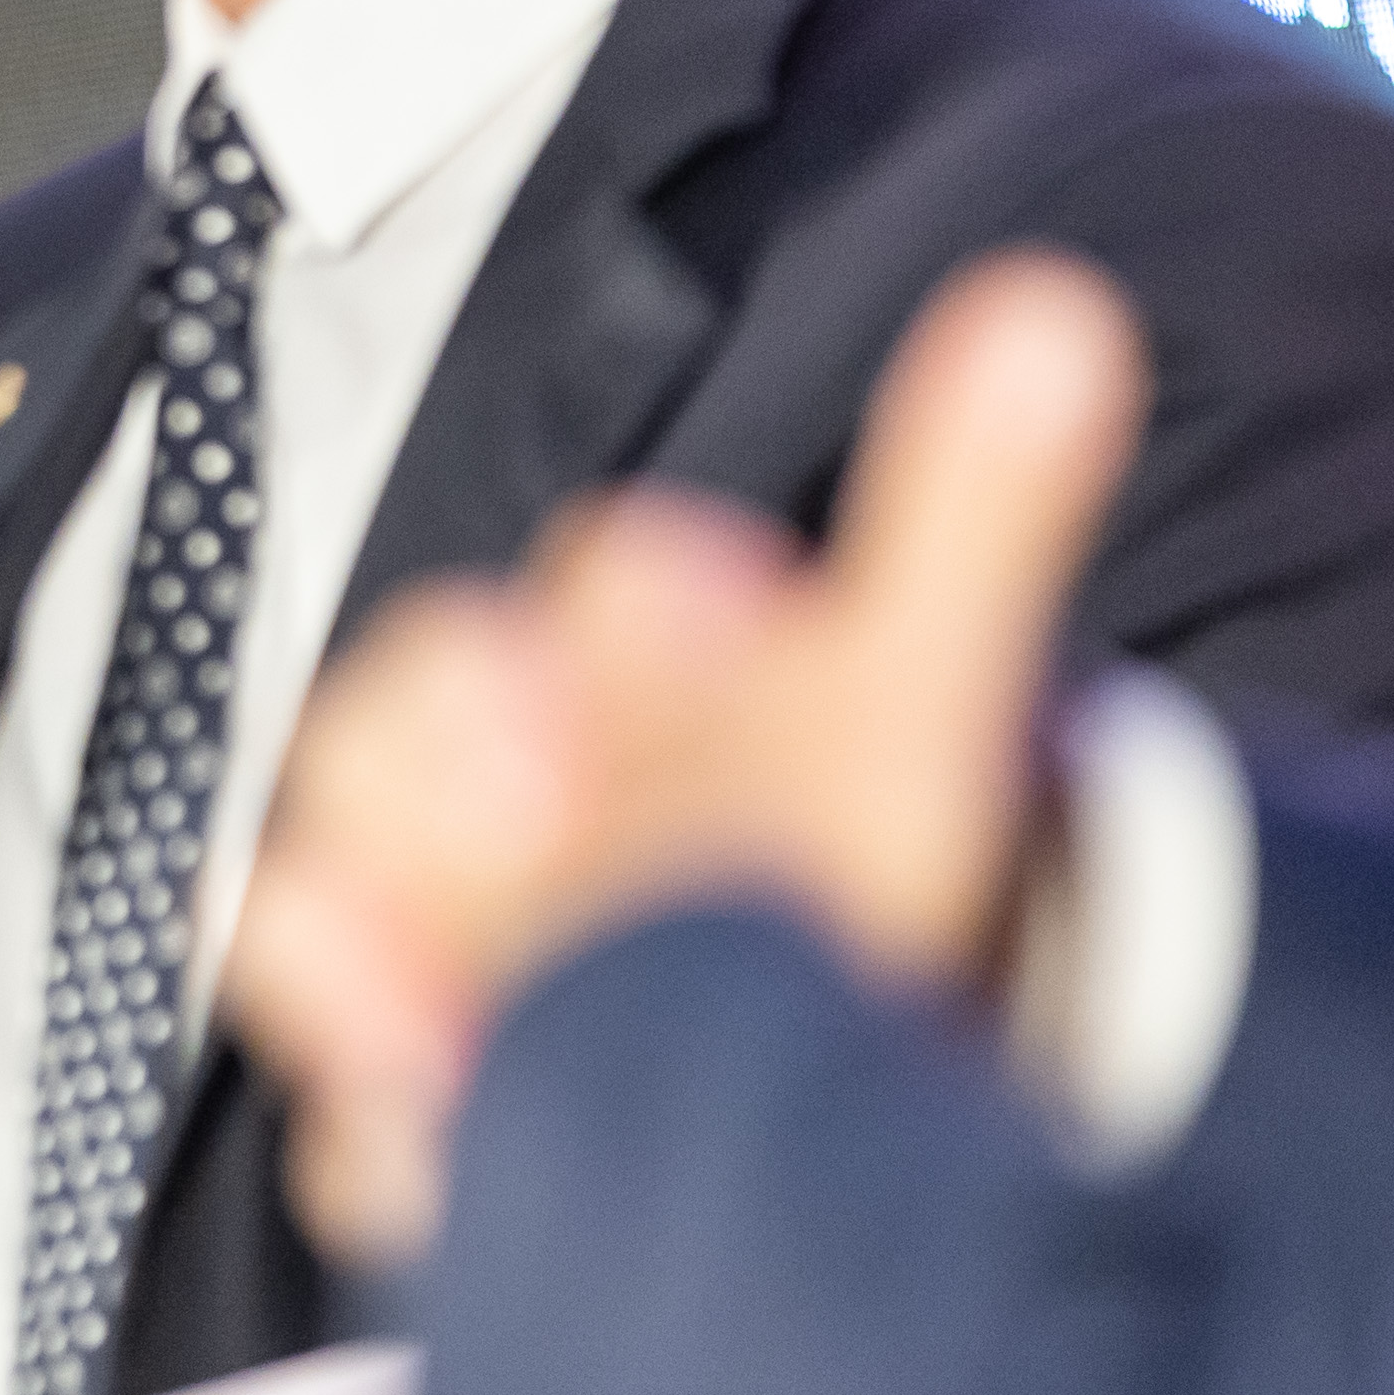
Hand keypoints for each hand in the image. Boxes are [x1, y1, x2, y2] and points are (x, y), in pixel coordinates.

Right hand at [224, 253, 1150, 1264]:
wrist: (795, 1018)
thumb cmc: (832, 835)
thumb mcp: (914, 698)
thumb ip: (970, 515)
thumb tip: (1057, 310)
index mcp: (635, 643)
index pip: (618, 588)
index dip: (656, 603)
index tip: (733, 622)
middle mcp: (493, 750)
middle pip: (418, 703)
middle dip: (472, 728)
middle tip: (551, 781)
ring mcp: (421, 894)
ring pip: (337, 853)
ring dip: (391, 887)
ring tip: (457, 956)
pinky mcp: (385, 1045)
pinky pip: (335, 1042)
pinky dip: (363, 1049)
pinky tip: (425, 1084)